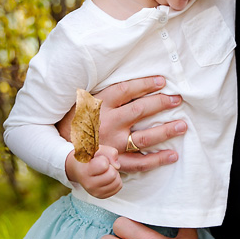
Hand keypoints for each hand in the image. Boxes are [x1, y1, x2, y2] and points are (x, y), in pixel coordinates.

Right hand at [57, 76, 187, 173]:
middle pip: (139, 110)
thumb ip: (103, 91)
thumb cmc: (74, 120)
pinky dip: (157, 160)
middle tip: (177, 99)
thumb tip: (121, 76)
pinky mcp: (115, 162)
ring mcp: (112, 144)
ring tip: (182, 125)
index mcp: (99, 105)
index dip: (145, 84)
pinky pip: (139, 162)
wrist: (57, 149)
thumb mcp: (82, 100)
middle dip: (161, 103)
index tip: (162, 81)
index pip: (126, 90)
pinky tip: (173, 154)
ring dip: (166, 131)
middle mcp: (107, 123)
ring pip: (144, 137)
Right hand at [65, 145, 120, 197]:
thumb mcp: (97, 149)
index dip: (104, 159)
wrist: (78, 169)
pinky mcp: (101, 196)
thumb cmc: (88, 158)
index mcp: (84, 171)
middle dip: (111, 168)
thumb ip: (109, 152)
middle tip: (103, 166)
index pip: (103, 165)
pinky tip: (107, 177)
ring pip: (117, 182)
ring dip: (115, 174)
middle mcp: (88, 184)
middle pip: (112, 175)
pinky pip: (118, 187)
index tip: (98, 160)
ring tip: (105, 171)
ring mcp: (95, 192)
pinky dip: (116, 181)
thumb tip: (117, 166)